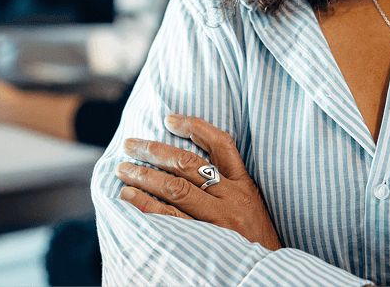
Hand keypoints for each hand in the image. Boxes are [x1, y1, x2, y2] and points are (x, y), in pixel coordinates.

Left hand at [115, 113, 281, 250]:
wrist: (266, 276)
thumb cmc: (255, 242)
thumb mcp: (251, 207)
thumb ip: (227, 188)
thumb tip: (185, 167)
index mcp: (244, 186)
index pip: (221, 145)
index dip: (194, 127)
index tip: (169, 119)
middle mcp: (232, 198)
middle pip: (188, 164)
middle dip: (154, 151)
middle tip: (129, 145)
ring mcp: (219, 220)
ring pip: (176, 188)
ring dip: (145, 177)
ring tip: (123, 171)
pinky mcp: (208, 241)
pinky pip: (173, 220)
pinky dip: (148, 206)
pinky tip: (130, 198)